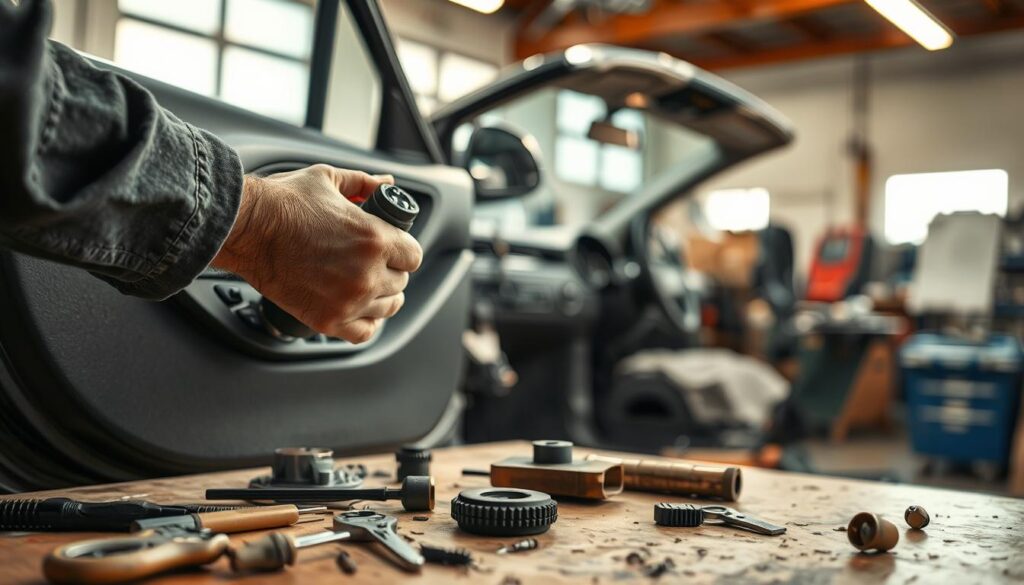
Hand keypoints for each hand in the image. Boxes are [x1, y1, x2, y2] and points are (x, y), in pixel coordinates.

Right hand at [212, 165, 422, 342]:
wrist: (245, 229)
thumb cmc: (283, 203)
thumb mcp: (329, 180)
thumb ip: (364, 183)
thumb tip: (387, 183)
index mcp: (375, 239)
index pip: (413, 256)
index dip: (403, 250)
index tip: (392, 249)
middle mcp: (367, 273)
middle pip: (401, 282)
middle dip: (390, 270)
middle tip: (372, 263)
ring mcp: (349, 300)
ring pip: (388, 307)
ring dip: (381, 296)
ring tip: (365, 284)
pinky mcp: (327, 319)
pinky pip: (365, 332)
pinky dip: (366, 321)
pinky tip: (358, 308)